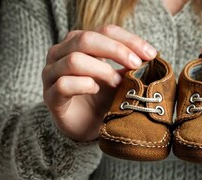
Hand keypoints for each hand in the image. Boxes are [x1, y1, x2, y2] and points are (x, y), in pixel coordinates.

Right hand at [42, 25, 156, 141]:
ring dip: (102, 70)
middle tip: (136, 65)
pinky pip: (63, 84)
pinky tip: (96, 89)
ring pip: (74, 60)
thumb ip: (129, 65)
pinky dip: (84, 85)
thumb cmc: (102, 98)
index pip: (105, 31)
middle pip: (87, 39)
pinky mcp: (50, 96)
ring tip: (118, 83)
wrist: (86, 126)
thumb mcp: (120, 78)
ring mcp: (52, 73)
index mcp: (80, 42)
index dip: (129, 40)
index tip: (151, 54)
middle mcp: (61, 53)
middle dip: (116, 50)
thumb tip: (150, 56)